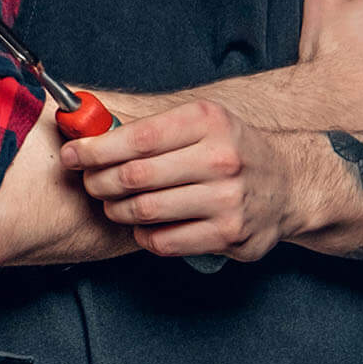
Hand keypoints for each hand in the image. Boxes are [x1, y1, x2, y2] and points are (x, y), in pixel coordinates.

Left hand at [61, 100, 298, 261]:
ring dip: (117, 211)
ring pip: (145, 211)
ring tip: (114, 205)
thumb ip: (151, 127)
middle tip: (90, 184)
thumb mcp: (202, 122)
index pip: (137, 138)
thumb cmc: (233, 150)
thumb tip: (87, 127)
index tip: (72, 155)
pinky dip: (144, 235)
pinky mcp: (230, 235)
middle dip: (99, 182)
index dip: (95, 149)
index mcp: (209, 122)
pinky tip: (144, 226)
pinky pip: (165, 242)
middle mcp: (221, 159)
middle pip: (135, 177)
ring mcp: (228, 200)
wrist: (290, 184)